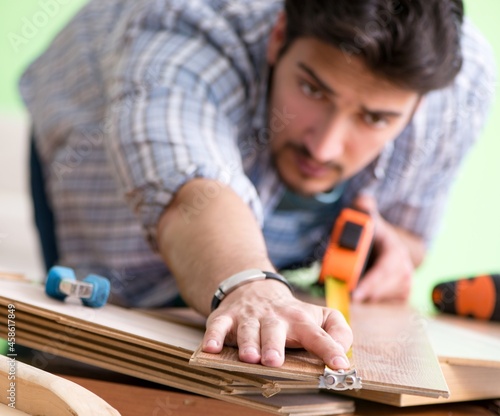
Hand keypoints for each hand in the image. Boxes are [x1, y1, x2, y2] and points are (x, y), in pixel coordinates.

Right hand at [201, 279, 352, 367]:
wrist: (255, 289)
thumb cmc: (290, 314)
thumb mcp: (318, 316)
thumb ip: (338, 330)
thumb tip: (343, 350)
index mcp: (299, 319)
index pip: (317, 334)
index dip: (329, 348)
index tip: (339, 364)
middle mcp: (274, 317)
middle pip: (275, 330)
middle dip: (274, 345)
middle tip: (276, 360)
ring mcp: (248, 317)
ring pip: (248, 330)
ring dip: (248, 343)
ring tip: (250, 357)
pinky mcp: (227, 318)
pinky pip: (218, 326)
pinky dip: (213, 336)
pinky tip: (211, 348)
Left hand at [351, 195, 414, 302]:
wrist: (388, 246)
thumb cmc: (373, 234)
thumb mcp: (369, 219)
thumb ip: (364, 209)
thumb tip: (363, 201)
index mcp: (395, 251)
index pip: (384, 270)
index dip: (370, 284)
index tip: (355, 294)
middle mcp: (405, 268)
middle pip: (383, 288)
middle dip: (365, 294)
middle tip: (345, 298)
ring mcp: (407, 283)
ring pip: (384, 298)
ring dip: (369, 298)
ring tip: (352, 295)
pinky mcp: (403, 294)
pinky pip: (387, 304)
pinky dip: (375, 302)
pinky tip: (364, 296)